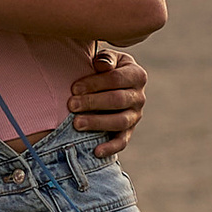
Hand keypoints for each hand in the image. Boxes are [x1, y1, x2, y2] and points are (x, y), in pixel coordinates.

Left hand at [68, 41, 148, 158]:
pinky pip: (122, 142)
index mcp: (137, 75)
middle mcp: (139, 97)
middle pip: (118, 100)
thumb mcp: (106, 59)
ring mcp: (135, 116)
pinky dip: (110, 148)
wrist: (109, 85)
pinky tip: (95, 151)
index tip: (74, 88)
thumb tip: (102, 64)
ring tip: (76, 124)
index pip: (116, 79)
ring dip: (97, 123)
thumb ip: (105, 59)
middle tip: (71, 105)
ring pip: (120, 122)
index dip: (94, 83)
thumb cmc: (103, 69)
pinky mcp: (128, 132)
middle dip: (92, 103)